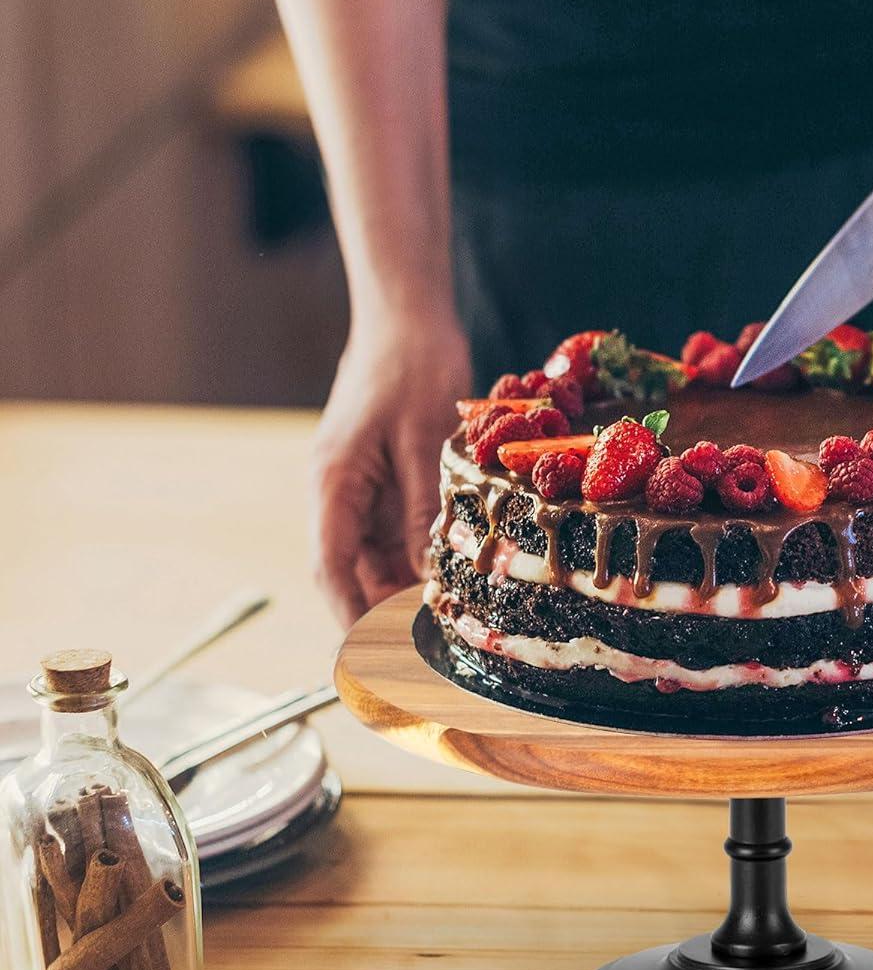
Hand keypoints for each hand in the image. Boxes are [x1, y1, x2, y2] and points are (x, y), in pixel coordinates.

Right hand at [309, 317, 470, 626]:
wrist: (406, 316)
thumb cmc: (412, 366)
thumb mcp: (423, 442)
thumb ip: (422, 508)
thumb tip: (425, 571)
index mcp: (334, 482)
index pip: (331, 566)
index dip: (349, 613)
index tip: (371, 653)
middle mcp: (338, 488)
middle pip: (349, 566)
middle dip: (378, 607)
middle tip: (421, 644)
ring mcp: (358, 481)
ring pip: (370, 550)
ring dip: (397, 582)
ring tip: (439, 617)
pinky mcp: (381, 473)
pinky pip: (391, 525)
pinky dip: (412, 551)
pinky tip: (445, 570)